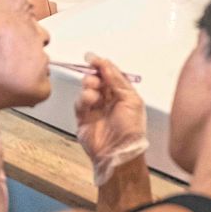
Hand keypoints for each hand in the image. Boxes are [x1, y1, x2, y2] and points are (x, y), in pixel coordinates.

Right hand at [75, 53, 148, 185]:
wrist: (117, 153)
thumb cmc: (130, 130)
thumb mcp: (131, 99)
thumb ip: (117, 79)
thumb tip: (105, 63)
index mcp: (124, 95)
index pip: (111, 75)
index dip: (103, 65)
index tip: (93, 58)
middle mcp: (110, 100)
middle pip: (98, 79)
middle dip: (94, 75)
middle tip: (94, 76)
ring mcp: (96, 109)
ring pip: (87, 89)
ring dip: (89, 85)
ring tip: (94, 89)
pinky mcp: (83, 118)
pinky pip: (79, 102)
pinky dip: (83, 98)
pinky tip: (90, 100)